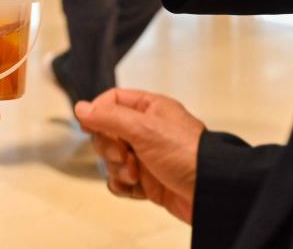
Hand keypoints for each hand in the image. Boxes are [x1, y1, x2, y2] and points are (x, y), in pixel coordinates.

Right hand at [74, 89, 204, 223]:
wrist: (212, 193)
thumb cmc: (186, 154)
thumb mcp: (143, 128)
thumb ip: (109, 117)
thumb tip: (80, 108)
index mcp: (150, 109)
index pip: (113, 100)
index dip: (98, 112)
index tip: (90, 125)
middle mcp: (147, 131)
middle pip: (107, 132)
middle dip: (109, 147)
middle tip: (123, 155)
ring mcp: (147, 157)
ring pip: (112, 159)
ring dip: (117, 169)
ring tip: (135, 175)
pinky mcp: (148, 181)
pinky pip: (121, 181)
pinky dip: (122, 185)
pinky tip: (133, 188)